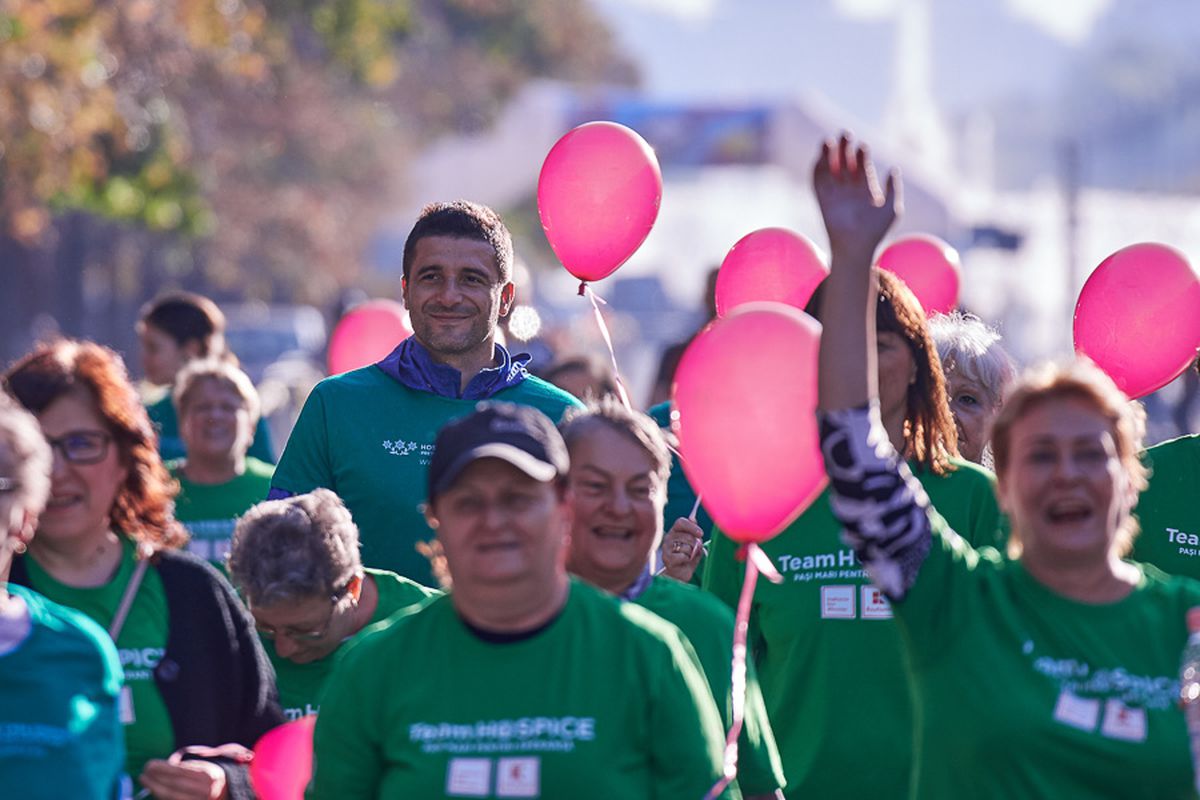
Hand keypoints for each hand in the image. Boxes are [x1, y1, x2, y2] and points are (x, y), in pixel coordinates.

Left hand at [138, 753, 228, 799]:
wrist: (228, 790)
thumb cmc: (209, 775)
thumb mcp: (202, 765)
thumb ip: (184, 766)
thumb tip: (161, 768)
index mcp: (208, 775)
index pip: (180, 772)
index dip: (162, 769)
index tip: (149, 765)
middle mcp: (206, 790)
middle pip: (175, 786)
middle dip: (155, 780)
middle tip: (143, 774)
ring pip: (173, 797)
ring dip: (156, 790)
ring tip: (146, 782)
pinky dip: (163, 798)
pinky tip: (156, 791)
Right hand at [660, 517, 704, 582]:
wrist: (679, 574)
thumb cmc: (688, 558)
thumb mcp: (694, 544)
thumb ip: (694, 532)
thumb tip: (693, 518)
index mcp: (675, 531)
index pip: (680, 522)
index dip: (692, 527)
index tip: (701, 534)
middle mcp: (668, 537)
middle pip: (687, 536)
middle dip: (695, 544)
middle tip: (695, 550)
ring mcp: (666, 548)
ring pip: (686, 547)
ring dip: (691, 553)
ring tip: (688, 557)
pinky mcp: (667, 558)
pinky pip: (683, 556)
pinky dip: (688, 560)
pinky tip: (684, 562)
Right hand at [813, 133, 899, 261]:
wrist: (856, 247)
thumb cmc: (876, 231)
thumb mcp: (891, 208)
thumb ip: (893, 189)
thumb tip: (893, 169)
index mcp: (865, 190)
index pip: (862, 166)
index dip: (861, 155)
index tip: (862, 146)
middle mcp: (849, 189)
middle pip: (845, 163)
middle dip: (845, 148)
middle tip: (845, 133)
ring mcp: (835, 194)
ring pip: (830, 169)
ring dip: (828, 155)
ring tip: (829, 141)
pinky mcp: (822, 200)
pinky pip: (817, 181)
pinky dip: (817, 168)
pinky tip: (820, 157)